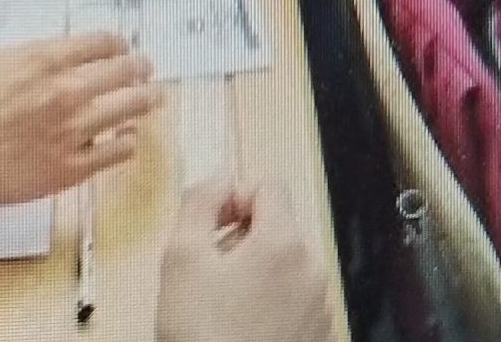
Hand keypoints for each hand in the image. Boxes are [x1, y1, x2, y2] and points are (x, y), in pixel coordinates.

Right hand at [0, 32, 162, 206]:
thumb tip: (67, 55)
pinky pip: (118, 151)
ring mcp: (74, 131)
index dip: (118, 44)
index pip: (102, 43)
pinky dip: (128, 140)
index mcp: (46, 60)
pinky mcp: (74, 167)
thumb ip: (37, 55)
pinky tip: (128, 136)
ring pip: (130, 109)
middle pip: (124, 73)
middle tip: (146, 69)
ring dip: (146, 100)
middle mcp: (66, 92)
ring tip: (152, 98)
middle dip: (141, 68)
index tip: (122, 48)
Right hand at [156, 179, 334, 341]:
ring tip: (221, 301)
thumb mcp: (180, 255)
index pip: (268, 185)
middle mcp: (312, 270)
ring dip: (254, 268)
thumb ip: (200, 201)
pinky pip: (294, 296)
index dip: (234, 195)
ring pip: (285, 262)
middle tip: (207, 267)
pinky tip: (240, 323)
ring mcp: (320, 305)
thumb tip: (219, 175)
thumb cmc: (200, 332)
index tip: (211, 222)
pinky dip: (269, 299)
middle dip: (241, 235)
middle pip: (278, 224)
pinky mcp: (318, 333)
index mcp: (283, 243)